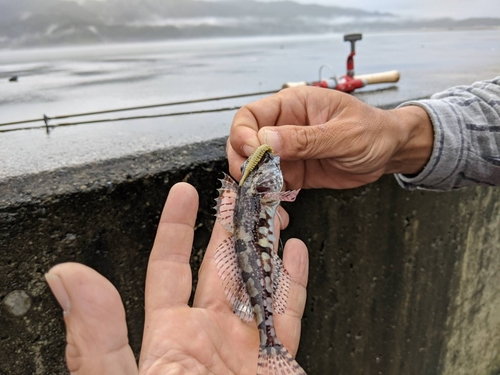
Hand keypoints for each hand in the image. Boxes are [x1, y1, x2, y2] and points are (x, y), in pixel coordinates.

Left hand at [45, 182, 308, 374]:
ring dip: (265, 244)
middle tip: (239, 190)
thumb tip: (65, 278)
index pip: (170, 267)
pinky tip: (295, 255)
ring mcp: (245, 348)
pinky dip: (294, 282)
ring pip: (258, 281)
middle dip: (230, 224)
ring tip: (271, 210)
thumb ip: (97, 337)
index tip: (184, 195)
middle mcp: (208, 336)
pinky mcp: (278, 364)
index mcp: (168, 337)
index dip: (176, 228)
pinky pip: (288, 315)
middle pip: (221, 264)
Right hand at [228, 86, 432, 188]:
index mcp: (293, 105)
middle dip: (242, 160)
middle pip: (245, 141)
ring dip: (254, 181)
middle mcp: (285, 127)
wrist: (390, 153)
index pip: (251, 115)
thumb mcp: (343, 134)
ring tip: (262, 194)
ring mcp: (288, 152)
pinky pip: (273, 184)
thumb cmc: (373, 132)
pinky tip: (275, 204)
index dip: (244, 132)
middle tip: (250, 178)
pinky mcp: (295, 173)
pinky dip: (269, 195)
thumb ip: (306, 138)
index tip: (253, 151)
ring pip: (256, 165)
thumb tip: (266, 140)